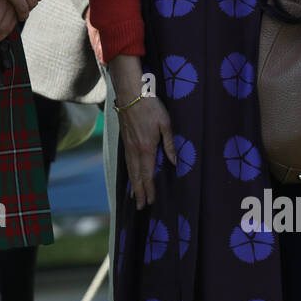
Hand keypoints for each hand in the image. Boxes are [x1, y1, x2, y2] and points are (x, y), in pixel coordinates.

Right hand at [116, 95, 176, 210]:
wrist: (130, 94)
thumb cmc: (151, 106)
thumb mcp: (165, 123)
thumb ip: (169, 144)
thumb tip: (175, 162)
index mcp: (146, 147)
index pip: (147, 174)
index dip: (149, 189)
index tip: (151, 201)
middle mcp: (135, 150)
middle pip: (137, 176)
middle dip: (139, 192)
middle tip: (140, 207)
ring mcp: (128, 145)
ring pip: (130, 169)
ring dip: (133, 185)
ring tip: (134, 196)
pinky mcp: (125, 140)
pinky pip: (127, 161)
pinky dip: (129, 172)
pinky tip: (130, 175)